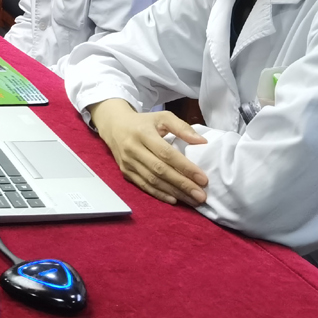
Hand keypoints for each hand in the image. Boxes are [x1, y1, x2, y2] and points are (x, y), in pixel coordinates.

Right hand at [89, 99, 208, 205]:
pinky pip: (143, 186)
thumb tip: (202, 142)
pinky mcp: (125, 172)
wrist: (114, 126)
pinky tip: (174, 199)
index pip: (166, 153)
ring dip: (174, 192)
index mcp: (143, 133)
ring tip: (192, 200)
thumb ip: (182, 127)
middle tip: (201, 196)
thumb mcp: (162, 117)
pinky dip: (159, 194)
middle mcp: (133, 149)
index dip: (185, 167)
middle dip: (182, 184)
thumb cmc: (143, 122)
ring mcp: (128, 162)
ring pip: (153, 181)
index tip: (203, 179)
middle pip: (160, 170)